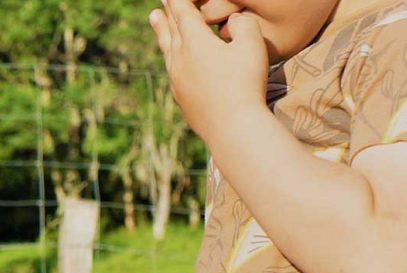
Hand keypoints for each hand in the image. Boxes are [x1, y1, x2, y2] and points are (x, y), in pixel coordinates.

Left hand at [149, 0, 268, 142]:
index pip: (184, 14)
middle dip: (167, 12)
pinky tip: (172, 60)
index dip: (178, 1)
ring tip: (154, 18)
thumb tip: (232, 19)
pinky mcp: (180, 98)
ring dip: (161, 31)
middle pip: (171, 29)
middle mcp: (180, 59)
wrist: (232, 128)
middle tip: (160, 1)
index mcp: (195, 42)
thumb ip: (243, 24)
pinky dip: (170, 58)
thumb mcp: (252, 46)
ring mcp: (176, 80)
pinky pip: (172, 71)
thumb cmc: (246, 83)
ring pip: (167, 49)